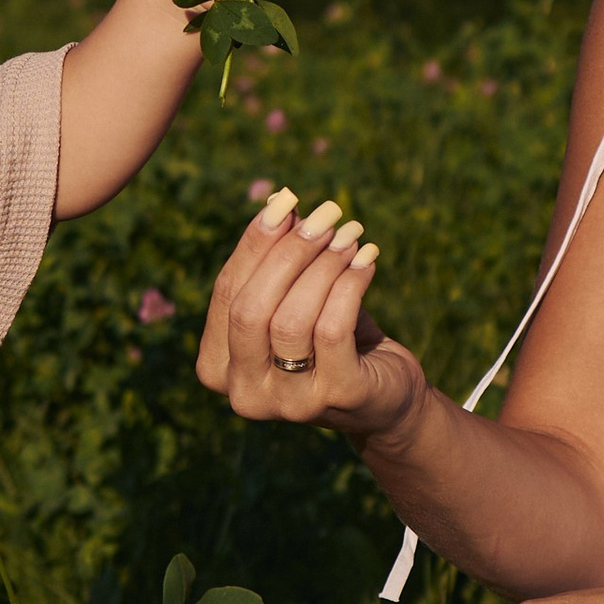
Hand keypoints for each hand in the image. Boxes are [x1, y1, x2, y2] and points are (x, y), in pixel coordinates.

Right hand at [197, 189, 422, 437]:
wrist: (386, 398)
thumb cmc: (330, 341)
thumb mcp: (295, 299)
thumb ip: (279, 259)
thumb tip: (279, 201)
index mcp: (217, 368)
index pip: (226, 293)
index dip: (255, 243)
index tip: (288, 200)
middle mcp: (245, 394)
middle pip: (250, 309)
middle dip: (289, 253)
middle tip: (326, 215)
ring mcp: (289, 403)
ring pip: (291, 319)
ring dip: (325, 266)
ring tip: (350, 237)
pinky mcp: (337, 397)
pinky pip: (332, 329)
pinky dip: (350, 283)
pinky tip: (367, 259)